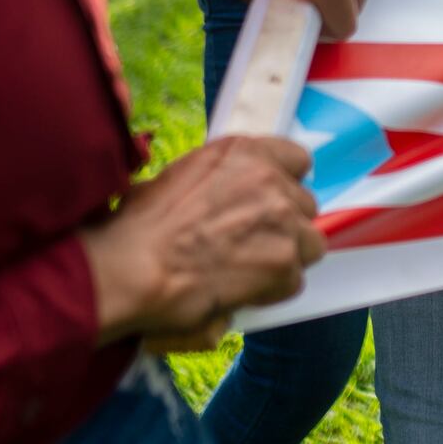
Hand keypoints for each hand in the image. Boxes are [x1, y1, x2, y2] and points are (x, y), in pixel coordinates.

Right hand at [80, 137, 324, 350]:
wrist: (133, 267)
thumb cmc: (142, 226)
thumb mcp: (183, 176)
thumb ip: (224, 180)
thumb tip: (233, 199)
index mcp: (244, 152)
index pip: (297, 160)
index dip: (285, 186)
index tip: (270, 204)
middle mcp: (270, 178)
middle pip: (304, 205)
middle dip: (284, 226)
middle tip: (250, 246)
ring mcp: (282, 219)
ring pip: (308, 243)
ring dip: (284, 259)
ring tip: (246, 272)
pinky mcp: (284, 261)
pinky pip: (294, 281)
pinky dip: (272, 291)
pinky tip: (240, 292)